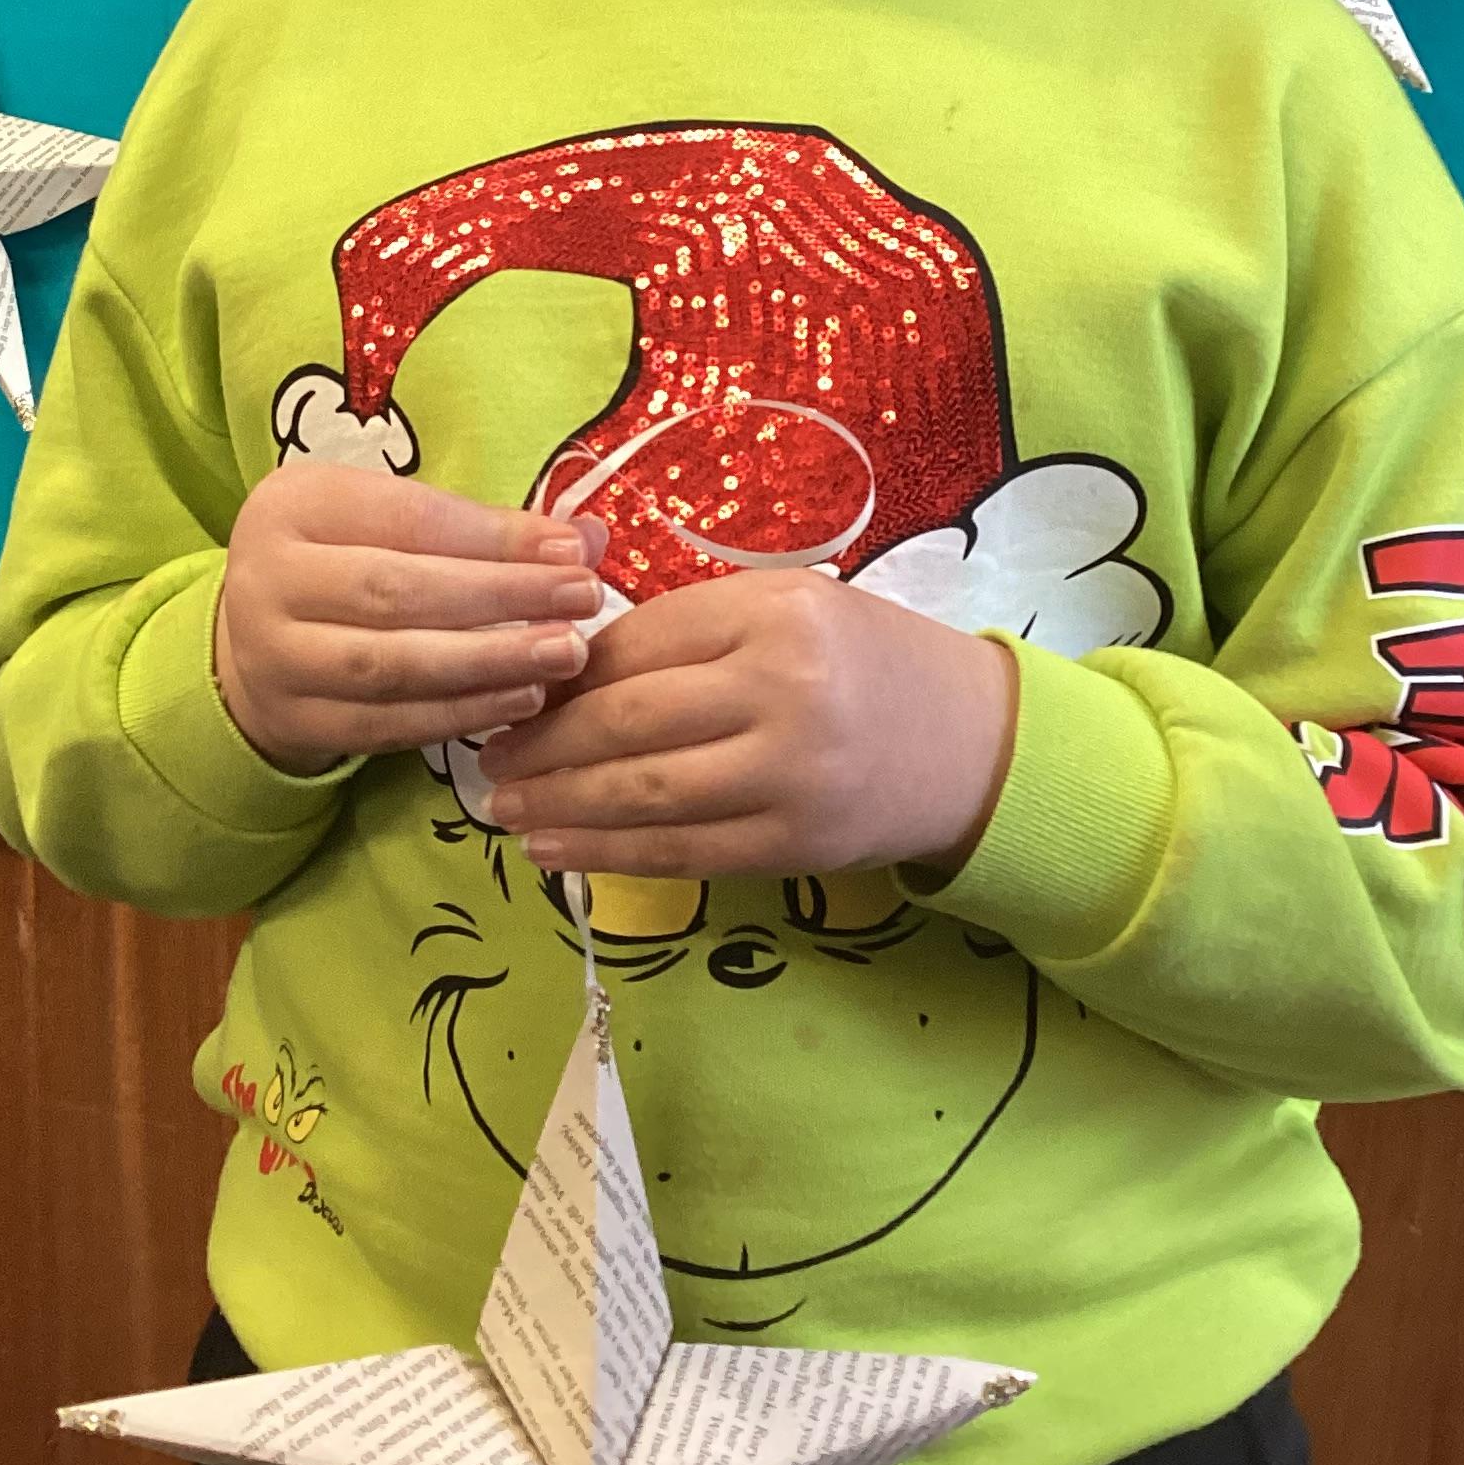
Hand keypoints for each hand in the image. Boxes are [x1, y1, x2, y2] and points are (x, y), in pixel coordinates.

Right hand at [213, 463, 608, 775]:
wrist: (256, 640)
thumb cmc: (344, 562)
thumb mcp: (390, 519)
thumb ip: (481, 528)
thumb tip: (587, 539)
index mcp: (293, 506)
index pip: (408, 518)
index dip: (496, 537)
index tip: (572, 550)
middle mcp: (268, 579)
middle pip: (397, 591)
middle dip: (502, 597)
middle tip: (583, 602)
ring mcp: (273, 659)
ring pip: (391, 665)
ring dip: (490, 663)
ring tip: (563, 655)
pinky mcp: (297, 722)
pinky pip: (389, 724)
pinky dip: (462, 713)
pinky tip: (521, 700)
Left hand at [474, 567, 1017, 881]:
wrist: (974, 744)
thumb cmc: (864, 664)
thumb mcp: (790, 610)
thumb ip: (691, 631)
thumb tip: (564, 668)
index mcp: (775, 612)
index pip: (638, 644)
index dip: (564, 675)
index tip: (514, 691)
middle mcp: (782, 688)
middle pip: (629, 721)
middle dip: (544, 745)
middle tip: (489, 759)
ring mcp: (790, 773)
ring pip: (644, 792)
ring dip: (560, 806)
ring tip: (506, 809)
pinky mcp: (794, 842)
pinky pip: (681, 851)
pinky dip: (608, 854)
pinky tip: (556, 850)